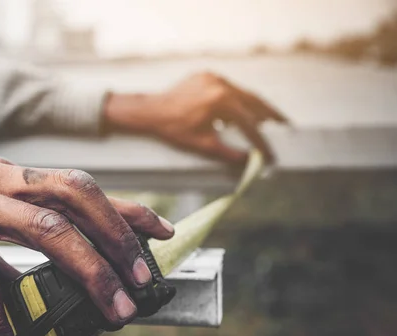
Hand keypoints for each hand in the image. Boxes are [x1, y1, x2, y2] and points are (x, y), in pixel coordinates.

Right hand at [0, 157, 173, 335]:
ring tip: (112, 316)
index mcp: (7, 176)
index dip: (125, 208)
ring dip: (87, 278)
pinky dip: (2, 332)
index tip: (162, 233)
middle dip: (118, 243)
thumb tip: (65, 280)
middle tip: (142, 284)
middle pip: (75, 202)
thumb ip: (17, 242)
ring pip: (45, 234)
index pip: (80, 186)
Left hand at [104, 72, 288, 164]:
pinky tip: (239, 112)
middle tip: (284, 125)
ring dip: (253, 107)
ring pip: (241, 93)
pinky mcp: (206, 75)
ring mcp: (213, 77)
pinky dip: (236, 100)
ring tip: (266, 120)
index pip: (249, 123)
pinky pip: (227, 88)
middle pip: (254, 101)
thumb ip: (229, 154)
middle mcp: (220, 84)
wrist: (150, 112)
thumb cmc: (174, 130)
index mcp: (221, 101)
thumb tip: (250, 161)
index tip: (271, 153)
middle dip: (270, 114)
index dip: (261, 140)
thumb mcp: (204, 146)